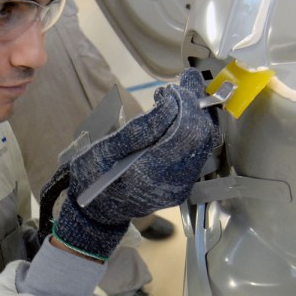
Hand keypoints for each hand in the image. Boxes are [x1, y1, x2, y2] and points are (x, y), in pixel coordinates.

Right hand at [40, 69, 216, 259]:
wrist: (96, 212)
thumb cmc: (92, 178)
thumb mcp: (105, 150)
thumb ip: (140, 128)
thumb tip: (170, 104)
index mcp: (152, 173)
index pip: (185, 133)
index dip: (186, 104)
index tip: (177, 84)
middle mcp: (174, 183)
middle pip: (201, 137)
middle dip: (194, 105)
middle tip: (183, 83)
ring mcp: (181, 186)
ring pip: (203, 143)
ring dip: (194, 115)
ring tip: (178, 97)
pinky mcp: (182, 184)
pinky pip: (196, 152)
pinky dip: (191, 129)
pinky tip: (177, 116)